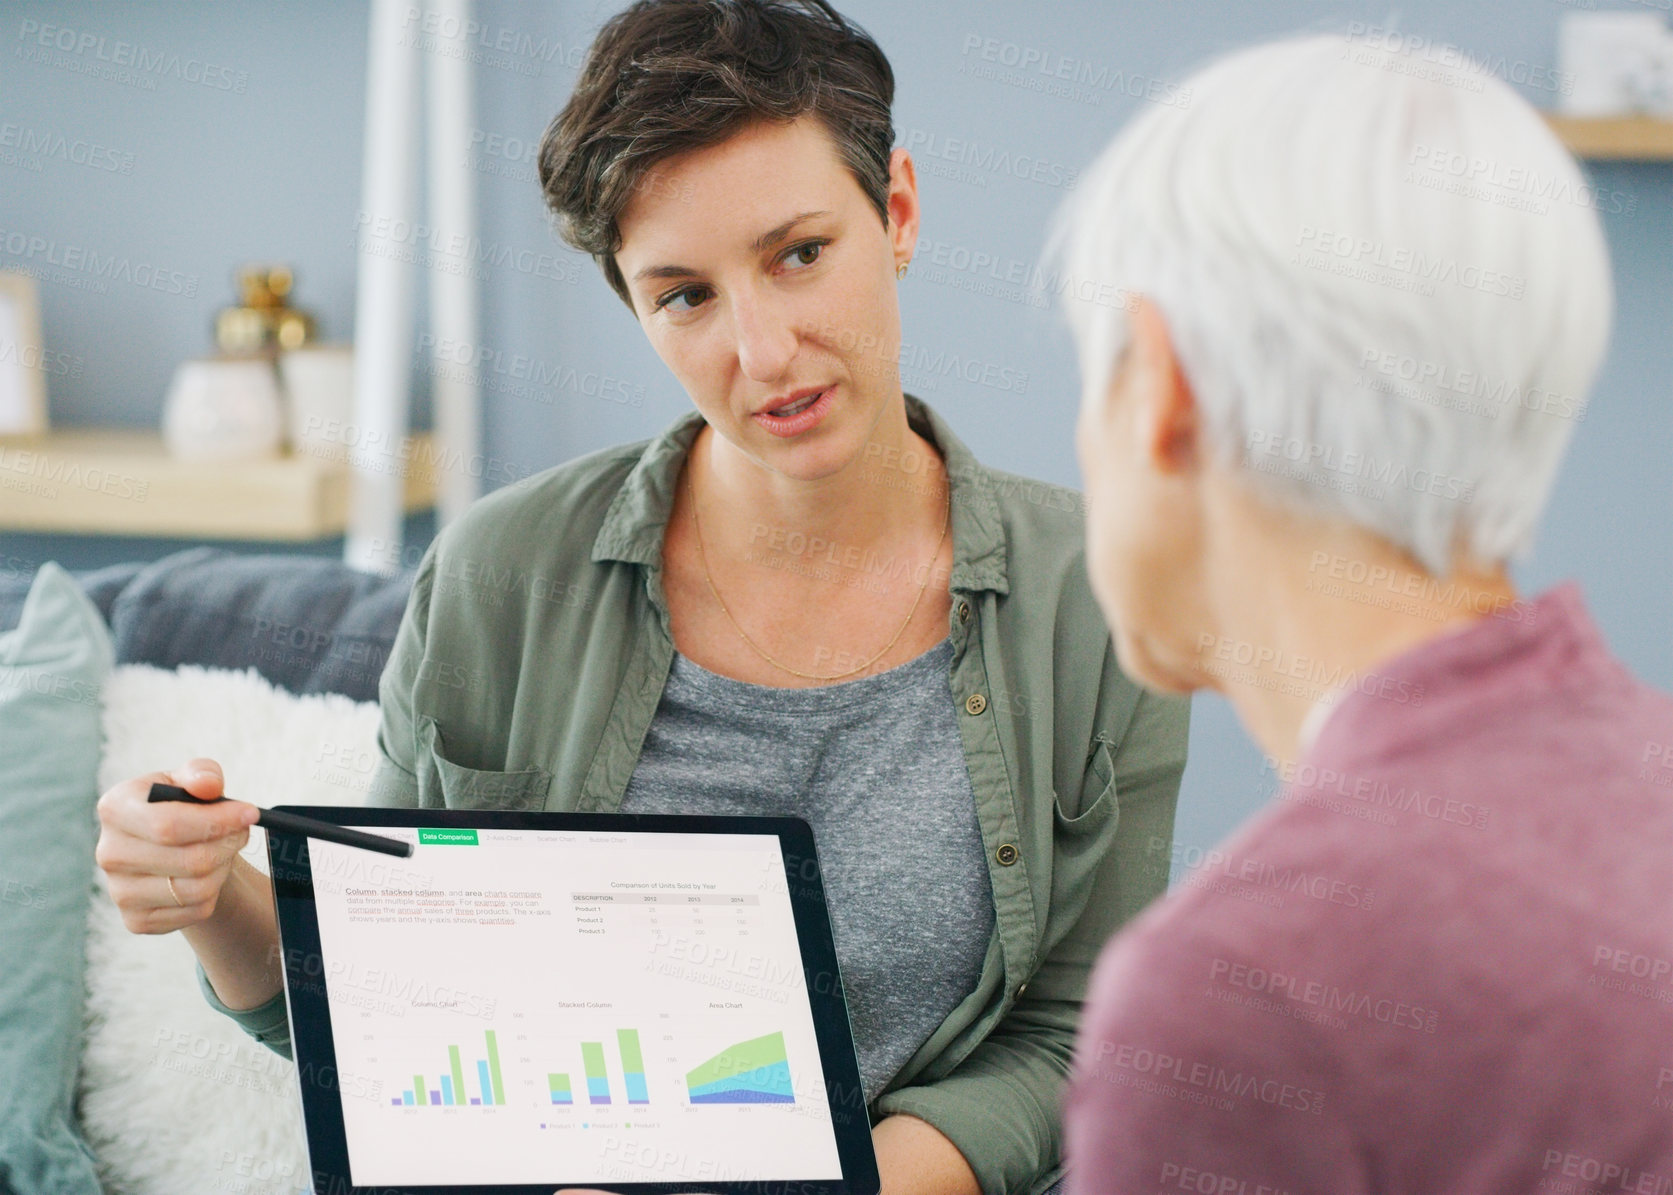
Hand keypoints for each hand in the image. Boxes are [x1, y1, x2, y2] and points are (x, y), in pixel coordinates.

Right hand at [95, 758, 260, 932]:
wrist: (173, 848)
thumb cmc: (183, 807)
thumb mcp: (191, 779)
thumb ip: (202, 773)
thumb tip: (208, 785)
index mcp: (115, 809)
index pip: (168, 825)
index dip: (217, 821)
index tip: (250, 813)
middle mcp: (109, 853)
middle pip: (191, 860)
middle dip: (229, 844)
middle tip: (241, 831)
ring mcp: (119, 892)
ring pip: (198, 889)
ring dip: (224, 867)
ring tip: (223, 850)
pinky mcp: (136, 920)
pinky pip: (196, 911)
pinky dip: (215, 893)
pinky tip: (207, 874)